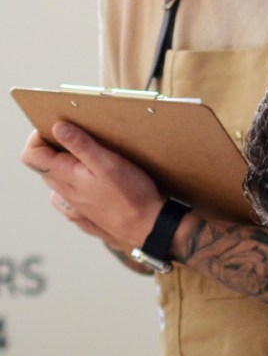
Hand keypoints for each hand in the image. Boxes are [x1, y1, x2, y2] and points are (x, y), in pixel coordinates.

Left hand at [21, 123, 163, 246]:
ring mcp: (75, 206)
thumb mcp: (108, 163)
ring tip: (86, 159)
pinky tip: (89, 184)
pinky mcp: (87, 216)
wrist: (148, 228)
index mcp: (66, 177)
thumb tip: (58, 127)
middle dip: (54, 148)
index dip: (37, 137)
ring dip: (64, 167)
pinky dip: (72, 188)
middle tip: (77, 138)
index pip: (31, 156)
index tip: (55, 127)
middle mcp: (65, 193)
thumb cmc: (131, 197)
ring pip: (57, 183)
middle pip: (44, 167)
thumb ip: (81, 145)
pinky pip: (68, 201)